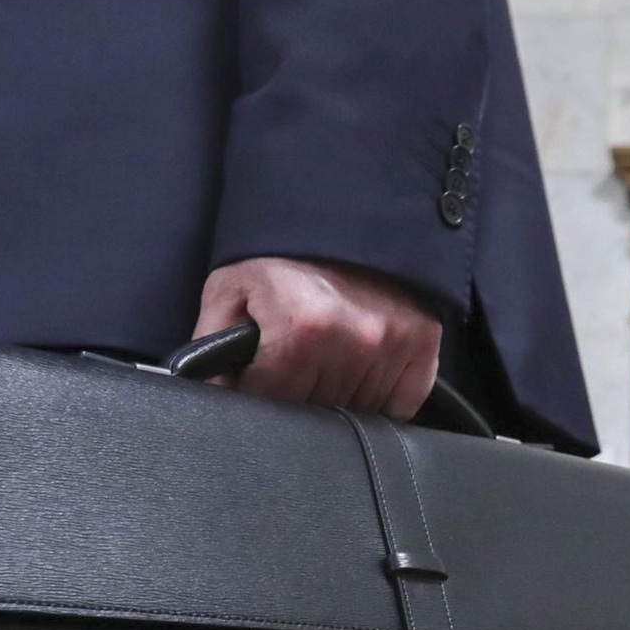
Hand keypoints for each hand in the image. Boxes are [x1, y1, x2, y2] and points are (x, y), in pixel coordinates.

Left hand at [193, 257, 441, 415]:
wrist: (340, 216)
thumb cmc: (280, 256)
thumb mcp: (229, 291)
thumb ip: (209, 349)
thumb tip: (207, 398)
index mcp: (299, 329)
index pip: (275, 404)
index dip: (262, 393)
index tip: (262, 375)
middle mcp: (352, 339)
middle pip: (318, 412)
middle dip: (301, 393)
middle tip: (297, 359)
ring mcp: (393, 344)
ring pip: (358, 412)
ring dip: (341, 396)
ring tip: (329, 357)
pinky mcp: (423, 343)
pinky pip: (400, 405)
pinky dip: (381, 397)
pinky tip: (363, 366)